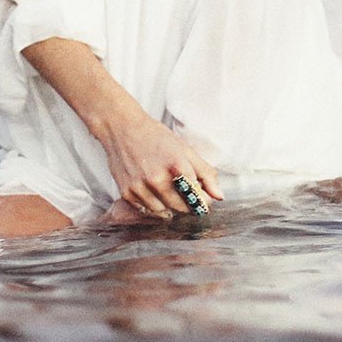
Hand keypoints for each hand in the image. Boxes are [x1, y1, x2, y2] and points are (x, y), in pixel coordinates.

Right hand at [94, 107, 223, 217]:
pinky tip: (153, 191)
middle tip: (184, 191)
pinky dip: (154, 205)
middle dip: (188, 203)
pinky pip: (147, 211)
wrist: (122, 128)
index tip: (202, 195)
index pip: (198, 197)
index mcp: (177, 166)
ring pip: (165, 212)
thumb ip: (205, 173)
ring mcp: (141, 188)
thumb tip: (219, 196)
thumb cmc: (156, 137)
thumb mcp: (185, 150)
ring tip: (167, 189)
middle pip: (183, 208)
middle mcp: (158, 179)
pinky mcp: (127, 193)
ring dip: (171, 206)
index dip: (203, 199)